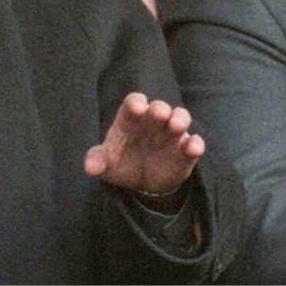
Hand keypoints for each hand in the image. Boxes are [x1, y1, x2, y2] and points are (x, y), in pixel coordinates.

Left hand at [84, 92, 203, 196]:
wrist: (141, 183)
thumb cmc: (121, 163)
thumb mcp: (105, 164)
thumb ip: (97, 161)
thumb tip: (90, 168)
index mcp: (130, 119)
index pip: (133, 103)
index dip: (136, 103)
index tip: (137, 107)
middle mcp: (153, 122)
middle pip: (158, 108)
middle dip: (159, 109)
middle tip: (159, 114)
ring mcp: (171, 134)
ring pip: (180, 118)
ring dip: (180, 119)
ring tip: (177, 126)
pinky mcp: (185, 151)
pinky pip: (194, 143)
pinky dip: (195, 144)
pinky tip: (193, 148)